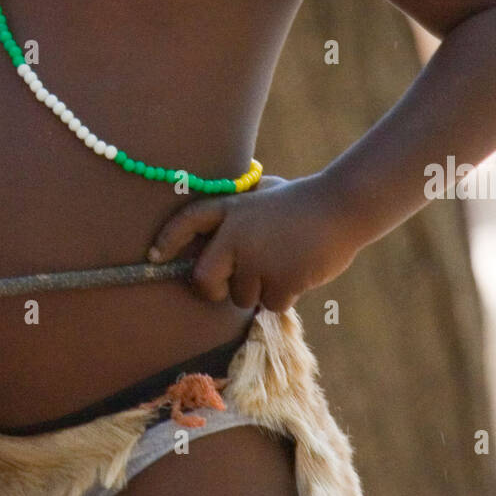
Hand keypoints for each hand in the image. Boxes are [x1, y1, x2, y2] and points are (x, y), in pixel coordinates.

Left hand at [147, 173, 360, 311]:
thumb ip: (241, 208)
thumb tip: (219, 230)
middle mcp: (237, 235)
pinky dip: (285, 296)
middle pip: (205, 280)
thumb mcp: (264, 191)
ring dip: (260, 289)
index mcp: (231, 208)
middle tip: (229, 288)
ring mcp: (258, 259)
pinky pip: (271, 304)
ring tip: (284, 261)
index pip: (188, 221)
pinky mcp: (281, 280)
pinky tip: (300, 271)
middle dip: (215, 290)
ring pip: (243, 297)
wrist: (341, 206)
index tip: (153, 257)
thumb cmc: (302, 199)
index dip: (167, 240)